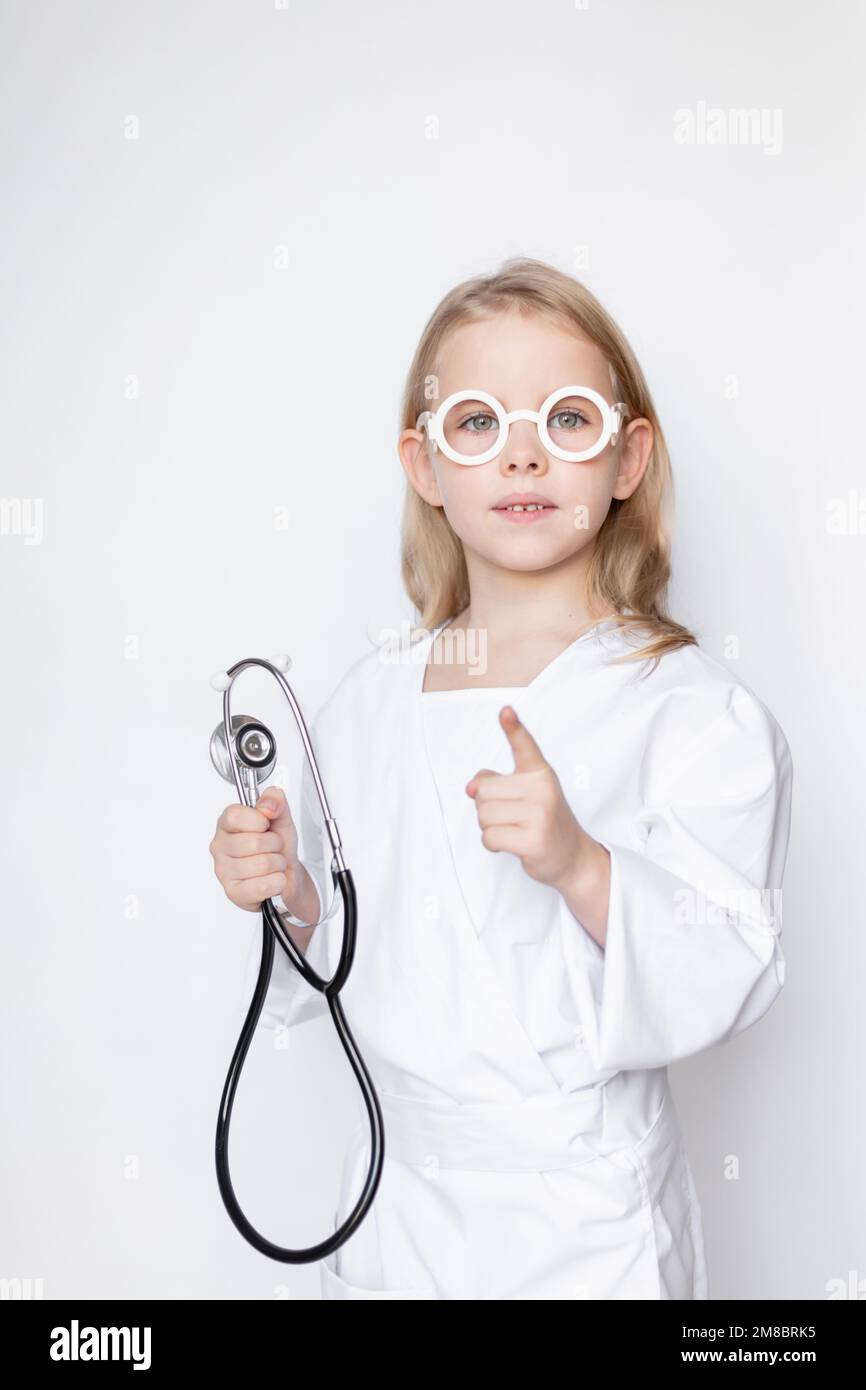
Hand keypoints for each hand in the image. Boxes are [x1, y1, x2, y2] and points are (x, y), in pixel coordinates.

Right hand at [209, 786, 301, 911]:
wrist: (286, 876)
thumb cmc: (277, 848)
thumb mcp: (281, 819)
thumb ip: (276, 802)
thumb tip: (271, 800)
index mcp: (226, 825)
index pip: (235, 816)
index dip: (258, 820)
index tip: (265, 825)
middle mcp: (220, 847)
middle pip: (253, 842)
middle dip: (274, 845)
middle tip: (273, 848)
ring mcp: (224, 871)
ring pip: (262, 864)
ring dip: (277, 864)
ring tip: (273, 864)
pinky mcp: (234, 893)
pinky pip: (263, 886)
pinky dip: (277, 882)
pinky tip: (271, 880)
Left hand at [465, 705, 589, 893]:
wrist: (573, 856)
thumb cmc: (543, 820)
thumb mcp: (526, 793)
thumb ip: (497, 782)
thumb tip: (471, 787)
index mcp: (540, 773)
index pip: (524, 745)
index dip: (513, 727)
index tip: (505, 711)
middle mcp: (542, 789)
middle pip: (483, 791)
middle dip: (486, 807)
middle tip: (510, 816)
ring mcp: (540, 815)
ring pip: (483, 815)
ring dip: (490, 827)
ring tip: (514, 829)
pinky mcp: (533, 840)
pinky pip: (489, 837)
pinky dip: (493, 844)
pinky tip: (512, 843)